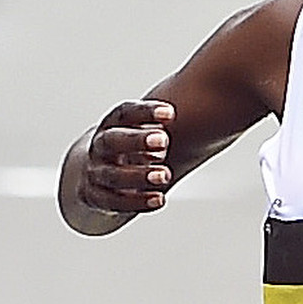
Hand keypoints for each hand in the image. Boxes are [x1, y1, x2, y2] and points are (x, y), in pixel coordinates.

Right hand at [77, 99, 175, 213]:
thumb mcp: (143, 130)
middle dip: (137, 140)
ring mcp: (96, 172)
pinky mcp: (96, 197)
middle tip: (164, 141)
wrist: (97, 173)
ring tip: (164, 175)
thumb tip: (206, 102)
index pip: (124, 113)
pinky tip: (160, 199)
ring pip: (113, 175)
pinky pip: (114, 201)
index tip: (171, 113)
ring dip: (139, 175)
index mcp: (111, 124)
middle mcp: (99, 146)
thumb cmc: (132, 147)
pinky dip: (137, 201)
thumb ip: (164, 122)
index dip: (146, 112)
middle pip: (112, 140)